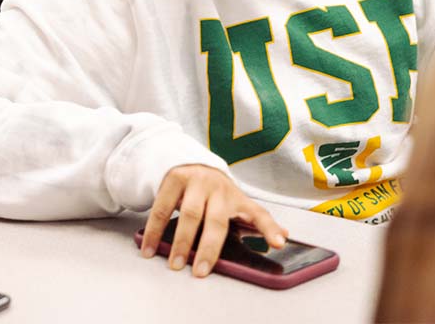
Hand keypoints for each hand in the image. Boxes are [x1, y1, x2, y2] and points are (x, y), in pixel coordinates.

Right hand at [140, 164, 287, 277]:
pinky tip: (149, 246)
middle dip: (208, 248)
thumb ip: (256, 221)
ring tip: (175, 263)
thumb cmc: (216, 193)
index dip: (269, 229)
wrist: (191, 162)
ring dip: (181, 242)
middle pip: (216, 221)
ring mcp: (197, 181)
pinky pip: (163, 207)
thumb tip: (285, 236)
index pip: (259, 214)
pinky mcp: (175, 178)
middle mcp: (220, 188)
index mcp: (238, 198)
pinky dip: (155, 229)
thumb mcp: (236, 204)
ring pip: (190, 214)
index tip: (279, 243)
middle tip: (199, 271)